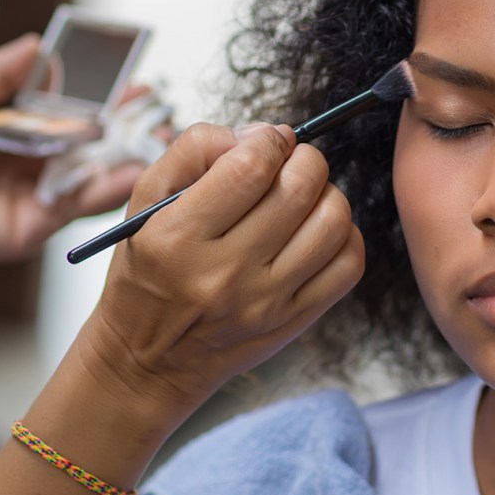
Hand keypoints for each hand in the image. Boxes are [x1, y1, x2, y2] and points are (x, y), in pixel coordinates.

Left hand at [0, 35, 144, 264]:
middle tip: (165, 120)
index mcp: (31, 127)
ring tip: (161, 146)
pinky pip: (82, 204)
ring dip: (134, 161)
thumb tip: (40, 48)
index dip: (115, 101)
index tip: (143, 89)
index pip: (84, 111)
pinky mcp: (41, 221)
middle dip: (137, 132)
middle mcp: (46, 159)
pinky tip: (131, 174)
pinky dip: (110, 190)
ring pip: (101, 175)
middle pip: (103, 145)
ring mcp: (47, 190)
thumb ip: (2, 75)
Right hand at [74, 122, 364, 430]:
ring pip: (333, 221)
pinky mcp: (294, 321)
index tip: (267, 142)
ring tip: (304, 198)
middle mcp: (224, 273)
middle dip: (304, 159)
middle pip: (300, 188)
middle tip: (290, 163)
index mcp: (178, 237)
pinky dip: (344, 235)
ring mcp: (265, 302)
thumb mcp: (145, 205)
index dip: (270, 140)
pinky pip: (349, 264)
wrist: (148, 361)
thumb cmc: (148, 273)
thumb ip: (194, 151)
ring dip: (327, 194)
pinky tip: (316, 231)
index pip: (250, 166)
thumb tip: (260, 133)